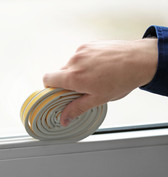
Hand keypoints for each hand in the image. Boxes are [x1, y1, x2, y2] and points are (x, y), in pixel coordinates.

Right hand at [43, 39, 157, 125]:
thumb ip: (77, 109)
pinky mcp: (89, 44)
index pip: (47, 79)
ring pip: (71, 64)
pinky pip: (80, 55)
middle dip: (67, 81)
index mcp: (74, 77)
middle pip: (60, 73)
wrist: (141, 60)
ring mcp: (81, 51)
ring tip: (95, 76)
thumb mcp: (98, 99)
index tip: (58, 92)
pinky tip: (99, 67)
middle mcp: (74, 61)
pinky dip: (85, 62)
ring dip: (77, 71)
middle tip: (83, 88)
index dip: (49, 87)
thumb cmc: (123, 79)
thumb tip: (64, 119)